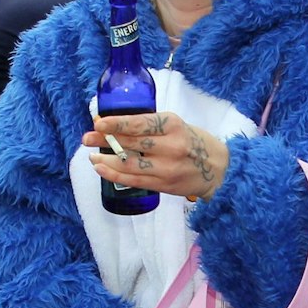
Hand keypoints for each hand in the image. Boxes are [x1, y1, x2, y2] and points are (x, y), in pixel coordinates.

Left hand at [85, 111, 230, 200]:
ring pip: (129, 164)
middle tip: (87, 138)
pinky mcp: (164, 184)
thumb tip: (117, 126)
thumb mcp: (178, 125)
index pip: (138, 123)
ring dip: (106, 160)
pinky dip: (115, 174)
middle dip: (105, 140)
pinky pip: (134, 180)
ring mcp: (166, 168)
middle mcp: (169, 146)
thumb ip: (152, 126)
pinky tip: (102, 169)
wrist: (220, 170)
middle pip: (130, 143)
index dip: (115, 124)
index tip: (99, 123)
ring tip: (93, 156)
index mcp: (172, 125)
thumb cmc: (196, 143)